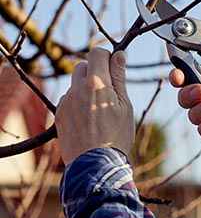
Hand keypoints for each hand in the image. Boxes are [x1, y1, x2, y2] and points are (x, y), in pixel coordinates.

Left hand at [55, 48, 133, 164]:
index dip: (107, 56)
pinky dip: (78, 101)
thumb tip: (119, 55)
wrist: (95, 165)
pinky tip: (88, 118)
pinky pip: (69, 98)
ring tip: (99, 108)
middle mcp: (77, 89)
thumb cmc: (116, 135)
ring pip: (75, 83)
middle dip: (95, 71)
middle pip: (83, 65)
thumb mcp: (124, 105)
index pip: (97, 53)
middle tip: (108, 89)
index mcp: (96, 84)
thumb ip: (119, 77)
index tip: (114, 67)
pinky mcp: (60, 114)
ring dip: (85, 87)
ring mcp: (66, 102)